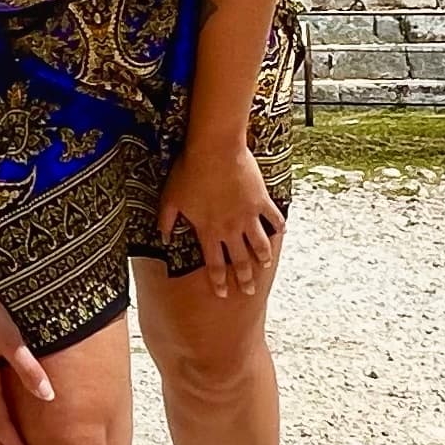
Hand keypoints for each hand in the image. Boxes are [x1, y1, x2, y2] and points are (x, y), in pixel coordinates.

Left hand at [155, 139, 283, 300]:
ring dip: (263, 257)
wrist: (215, 150)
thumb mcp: (170, 198)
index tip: (224, 294)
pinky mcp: (260, 200)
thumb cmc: (189, 171)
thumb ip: (166, 221)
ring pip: (259, 244)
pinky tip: (281, 232)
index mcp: (208, 230)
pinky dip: (278, 226)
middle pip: (240, 260)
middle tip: (250, 291)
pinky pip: (273, 217)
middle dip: (245, 279)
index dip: (219, 282)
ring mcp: (248, 215)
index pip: (214, 264)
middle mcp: (230, 228)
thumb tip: (163, 239)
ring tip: (265, 265)